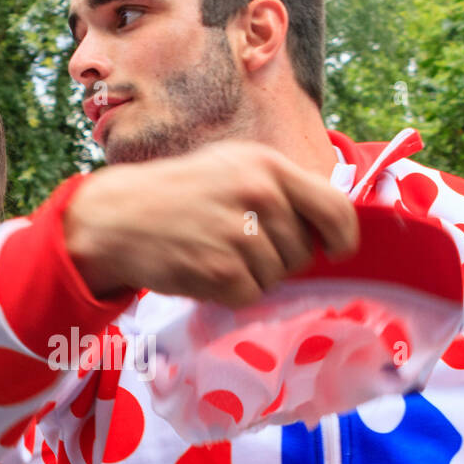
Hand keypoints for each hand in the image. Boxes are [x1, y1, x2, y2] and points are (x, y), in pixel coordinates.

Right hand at [64, 140, 358, 306]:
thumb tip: (330, 224)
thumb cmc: (181, 194)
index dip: (343, 238)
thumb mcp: (234, 167)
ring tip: (218, 253)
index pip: (336, 208)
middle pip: (304, 252)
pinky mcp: (220, 270)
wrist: (119, 217)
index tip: (336, 251)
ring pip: (278, 277)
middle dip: (281, 259)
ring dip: (253, 277)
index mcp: (268, 166)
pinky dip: (231, 293)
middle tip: (241, 246)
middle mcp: (258, 195)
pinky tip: (206, 270)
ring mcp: (239, 234)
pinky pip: (251, 296)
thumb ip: (281, 188)